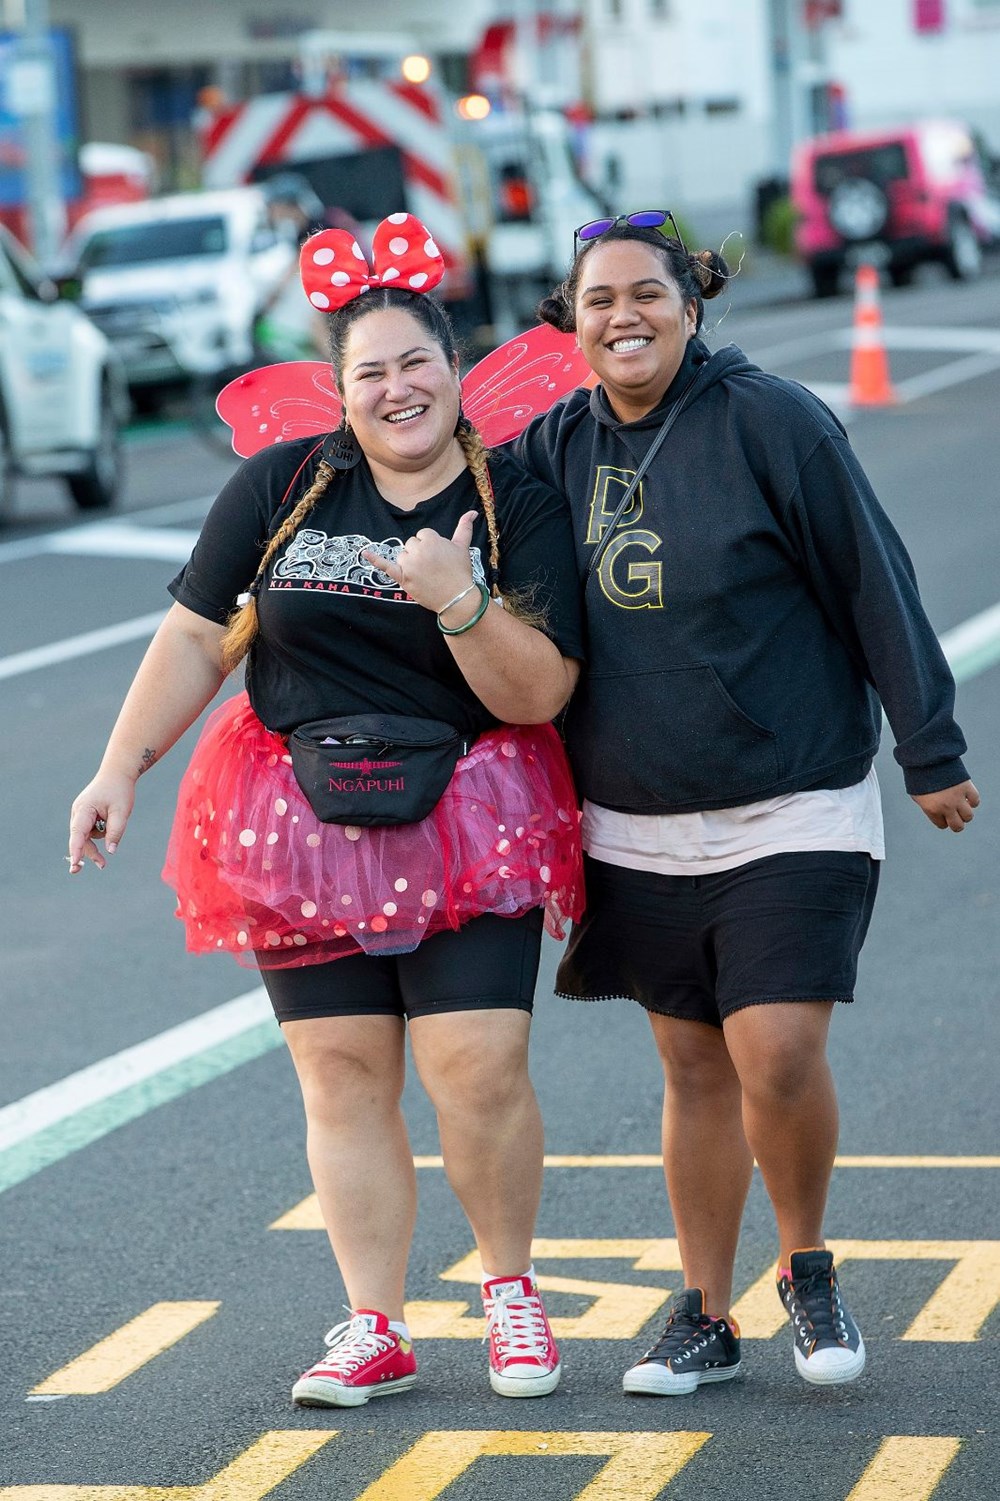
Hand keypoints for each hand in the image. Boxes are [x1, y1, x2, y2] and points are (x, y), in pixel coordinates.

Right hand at [68, 774, 135, 872]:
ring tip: (111, 832)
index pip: (78, 833)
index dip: (76, 850)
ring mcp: (80, 814)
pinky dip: (100, 833)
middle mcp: (78, 813)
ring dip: (98, 842)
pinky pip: (90, 831)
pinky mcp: (85, 816)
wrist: (117, 774)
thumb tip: (110, 851)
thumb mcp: (121, 811)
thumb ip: (115, 831)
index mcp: (84, 809)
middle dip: (91, 853)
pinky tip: (110, 820)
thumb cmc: (119, 791)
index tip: (75, 863)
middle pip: (81, 839)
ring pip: (86, 837)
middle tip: (103, 866)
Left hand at [362, 511, 477, 612]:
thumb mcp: (463, 547)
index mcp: (432, 540)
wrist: (458, 598)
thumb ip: (465, 527)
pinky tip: (365, 553)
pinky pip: (386, 566)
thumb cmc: (461, 572)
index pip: (423, 535)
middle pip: (411, 544)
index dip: (431, 546)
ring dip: (410, 562)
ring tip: (425, 574)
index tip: (439, 558)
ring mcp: (409, 565)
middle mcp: (418, 550)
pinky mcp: (403, 578)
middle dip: (420, 553)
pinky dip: (375, 560)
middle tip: (433, 567)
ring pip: (402, 556)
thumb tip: (472, 511)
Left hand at [911, 779, 979, 831]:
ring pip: (969, 816)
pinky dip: (972, 800)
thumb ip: (927, 807)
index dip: (942, 820)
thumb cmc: (920, 776)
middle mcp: (946, 807)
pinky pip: (975, 801)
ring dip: (965, 812)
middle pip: (958, 826)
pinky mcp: (967, 787)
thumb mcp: (917, 795)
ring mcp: (957, 797)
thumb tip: (938, 815)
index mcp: (931, 809)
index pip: (942, 825)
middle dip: (956, 822)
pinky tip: (966, 796)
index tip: (942, 814)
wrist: (927, 758)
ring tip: (960, 805)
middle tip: (954, 814)